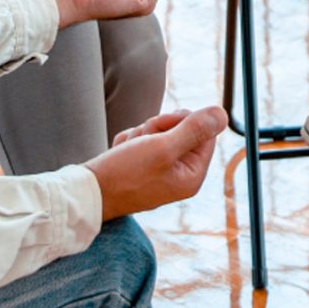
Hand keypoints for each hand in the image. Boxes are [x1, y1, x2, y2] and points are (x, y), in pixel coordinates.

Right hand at [87, 104, 226, 219]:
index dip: (183, 121)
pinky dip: (130, 142)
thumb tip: (222, 114)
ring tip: (128, 150)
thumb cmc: (124, 174)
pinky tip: (120, 155)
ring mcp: (159, 172)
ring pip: (159, 132)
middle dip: (158, 127)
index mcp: (191, 176)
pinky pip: (142, 140)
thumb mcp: (162, 147)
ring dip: (141, 134)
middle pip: (182, 130)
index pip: (204, 132)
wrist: (86, 193)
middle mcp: (178, 176)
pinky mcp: (141, 168)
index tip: (162, 127)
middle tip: (143, 140)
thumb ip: (193, 130)